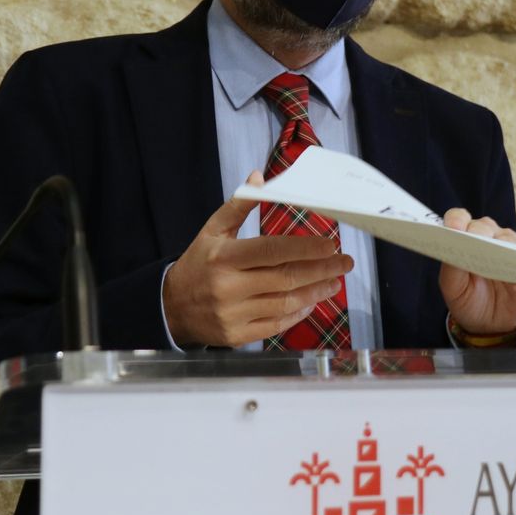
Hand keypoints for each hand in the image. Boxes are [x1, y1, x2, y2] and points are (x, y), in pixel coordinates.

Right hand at [163, 171, 352, 347]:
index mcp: (223, 257)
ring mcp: (233, 315)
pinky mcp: (237, 336)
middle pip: (285, 278)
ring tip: (335, 281)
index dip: (304, 247)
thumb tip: (260, 177)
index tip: (330, 243)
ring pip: (285, 303)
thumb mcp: (213, 230)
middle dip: (321, 270)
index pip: (272, 250)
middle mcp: (228, 287)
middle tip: (344, 262)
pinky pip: (277, 325)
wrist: (171, 308)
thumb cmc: (198, 263)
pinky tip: (312, 301)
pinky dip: (298, 313)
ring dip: (315, 292)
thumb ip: (239, 205)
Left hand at [438, 208, 515, 333]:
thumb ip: (451, 267)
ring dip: (502, 244)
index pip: (460, 219)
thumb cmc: (468, 300)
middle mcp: (488, 238)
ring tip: (496, 253)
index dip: (456, 221)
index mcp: (465, 239)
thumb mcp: (453, 288)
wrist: (489, 325)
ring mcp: (510, 248)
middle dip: (478, 232)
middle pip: (484, 226)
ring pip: (507, 237)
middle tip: (474, 241)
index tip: (453, 228)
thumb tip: (454, 246)